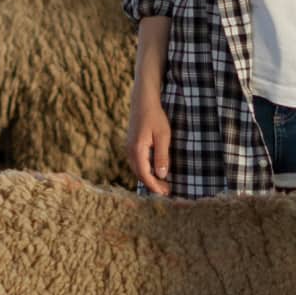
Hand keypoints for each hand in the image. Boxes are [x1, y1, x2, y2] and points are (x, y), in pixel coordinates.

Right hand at [126, 76, 171, 195]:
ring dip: (148, 178)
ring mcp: (129, 148)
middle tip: (167, 191)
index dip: (155, 186)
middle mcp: (130, 152)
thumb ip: (162, 156)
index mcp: (137, 150)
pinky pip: (137, 163)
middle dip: (152, 184)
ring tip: (162, 184)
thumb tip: (162, 175)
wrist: (143, 101)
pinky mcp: (131, 145)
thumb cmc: (156, 117)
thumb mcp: (163, 136)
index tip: (166, 193)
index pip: (145, 175)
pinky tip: (154, 171)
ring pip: (137, 169)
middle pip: (140, 175)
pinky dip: (145, 170)